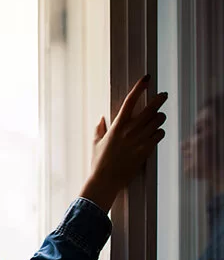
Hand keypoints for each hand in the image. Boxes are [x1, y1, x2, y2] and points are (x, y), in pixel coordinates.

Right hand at [79, 75, 167, 211]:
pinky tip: (157, 133)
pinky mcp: (146, 150)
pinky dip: (160, 132)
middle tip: (163, 95)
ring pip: (158, 121)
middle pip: (150, 108)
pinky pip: (159, 135)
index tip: (146, 78)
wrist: (105, 180)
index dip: (139, 87)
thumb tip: (101, 118)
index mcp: (117, 126)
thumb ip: (99, 128)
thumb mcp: (96, 143)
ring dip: (160, 117)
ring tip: (159, 117)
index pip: (130, 101)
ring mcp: (139, 140)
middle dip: (159, 99)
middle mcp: (129, 131)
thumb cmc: (99, 162)